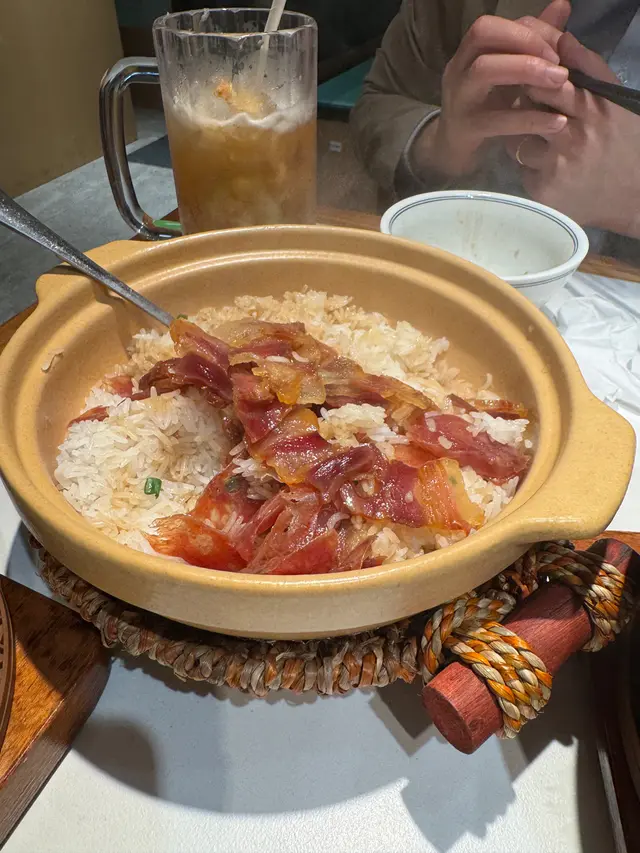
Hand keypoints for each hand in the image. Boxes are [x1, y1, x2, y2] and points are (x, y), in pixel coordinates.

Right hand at [411, 1, 570, 178]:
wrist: (455, 154)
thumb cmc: (486, 109)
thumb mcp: (509, 73)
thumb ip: (532, 42)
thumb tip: (562, 5)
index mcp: (468, 53)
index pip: (493, 24)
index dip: (528, 29)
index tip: (560, 44)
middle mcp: (458, 69)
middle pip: (482, 34)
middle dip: (525, 41)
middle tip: (558, 61)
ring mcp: (458, 99)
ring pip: (484, 70)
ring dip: (526, 69)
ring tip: (560, 81)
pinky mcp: (466, 130)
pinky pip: (497, 121)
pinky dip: (529, 120)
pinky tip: (558, 122)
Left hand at [511, 33, 639, 237]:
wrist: (633, 195)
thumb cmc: (622, 142)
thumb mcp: (613, 101)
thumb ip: (588, 68)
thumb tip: (562, 38)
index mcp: (593, 107)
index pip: (549, 83)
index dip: (536, 83)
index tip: (536, 87)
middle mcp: (575, 134)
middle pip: (527, 109)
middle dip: (524, 109)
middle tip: (532, 115)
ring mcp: (558, 164)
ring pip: (517, 142)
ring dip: (524, 142)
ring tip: (547, 149)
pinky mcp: (544, 190)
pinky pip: (522, 171)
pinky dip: (531, 170)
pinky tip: (551, 174)